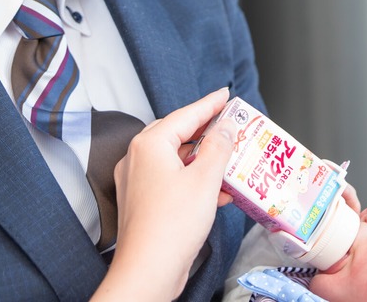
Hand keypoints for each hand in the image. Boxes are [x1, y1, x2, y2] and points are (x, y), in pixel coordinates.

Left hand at [91, 88, 236, 301]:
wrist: (148, 271)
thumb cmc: (170, 227)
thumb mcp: (205, 180)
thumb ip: (218, 148)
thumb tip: (224, 129)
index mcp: (149, 145)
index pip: (185, 115)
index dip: (209, 105)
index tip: (225, 96)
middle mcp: (137, 159)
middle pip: (177, 134)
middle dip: (206, 131)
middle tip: (229, 124)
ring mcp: (137, 181)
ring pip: (175, 159)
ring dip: (203, 160)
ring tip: (229, 160)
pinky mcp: (142, 202)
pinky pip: (171, 180)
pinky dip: (193, 180)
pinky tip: (217, 191)